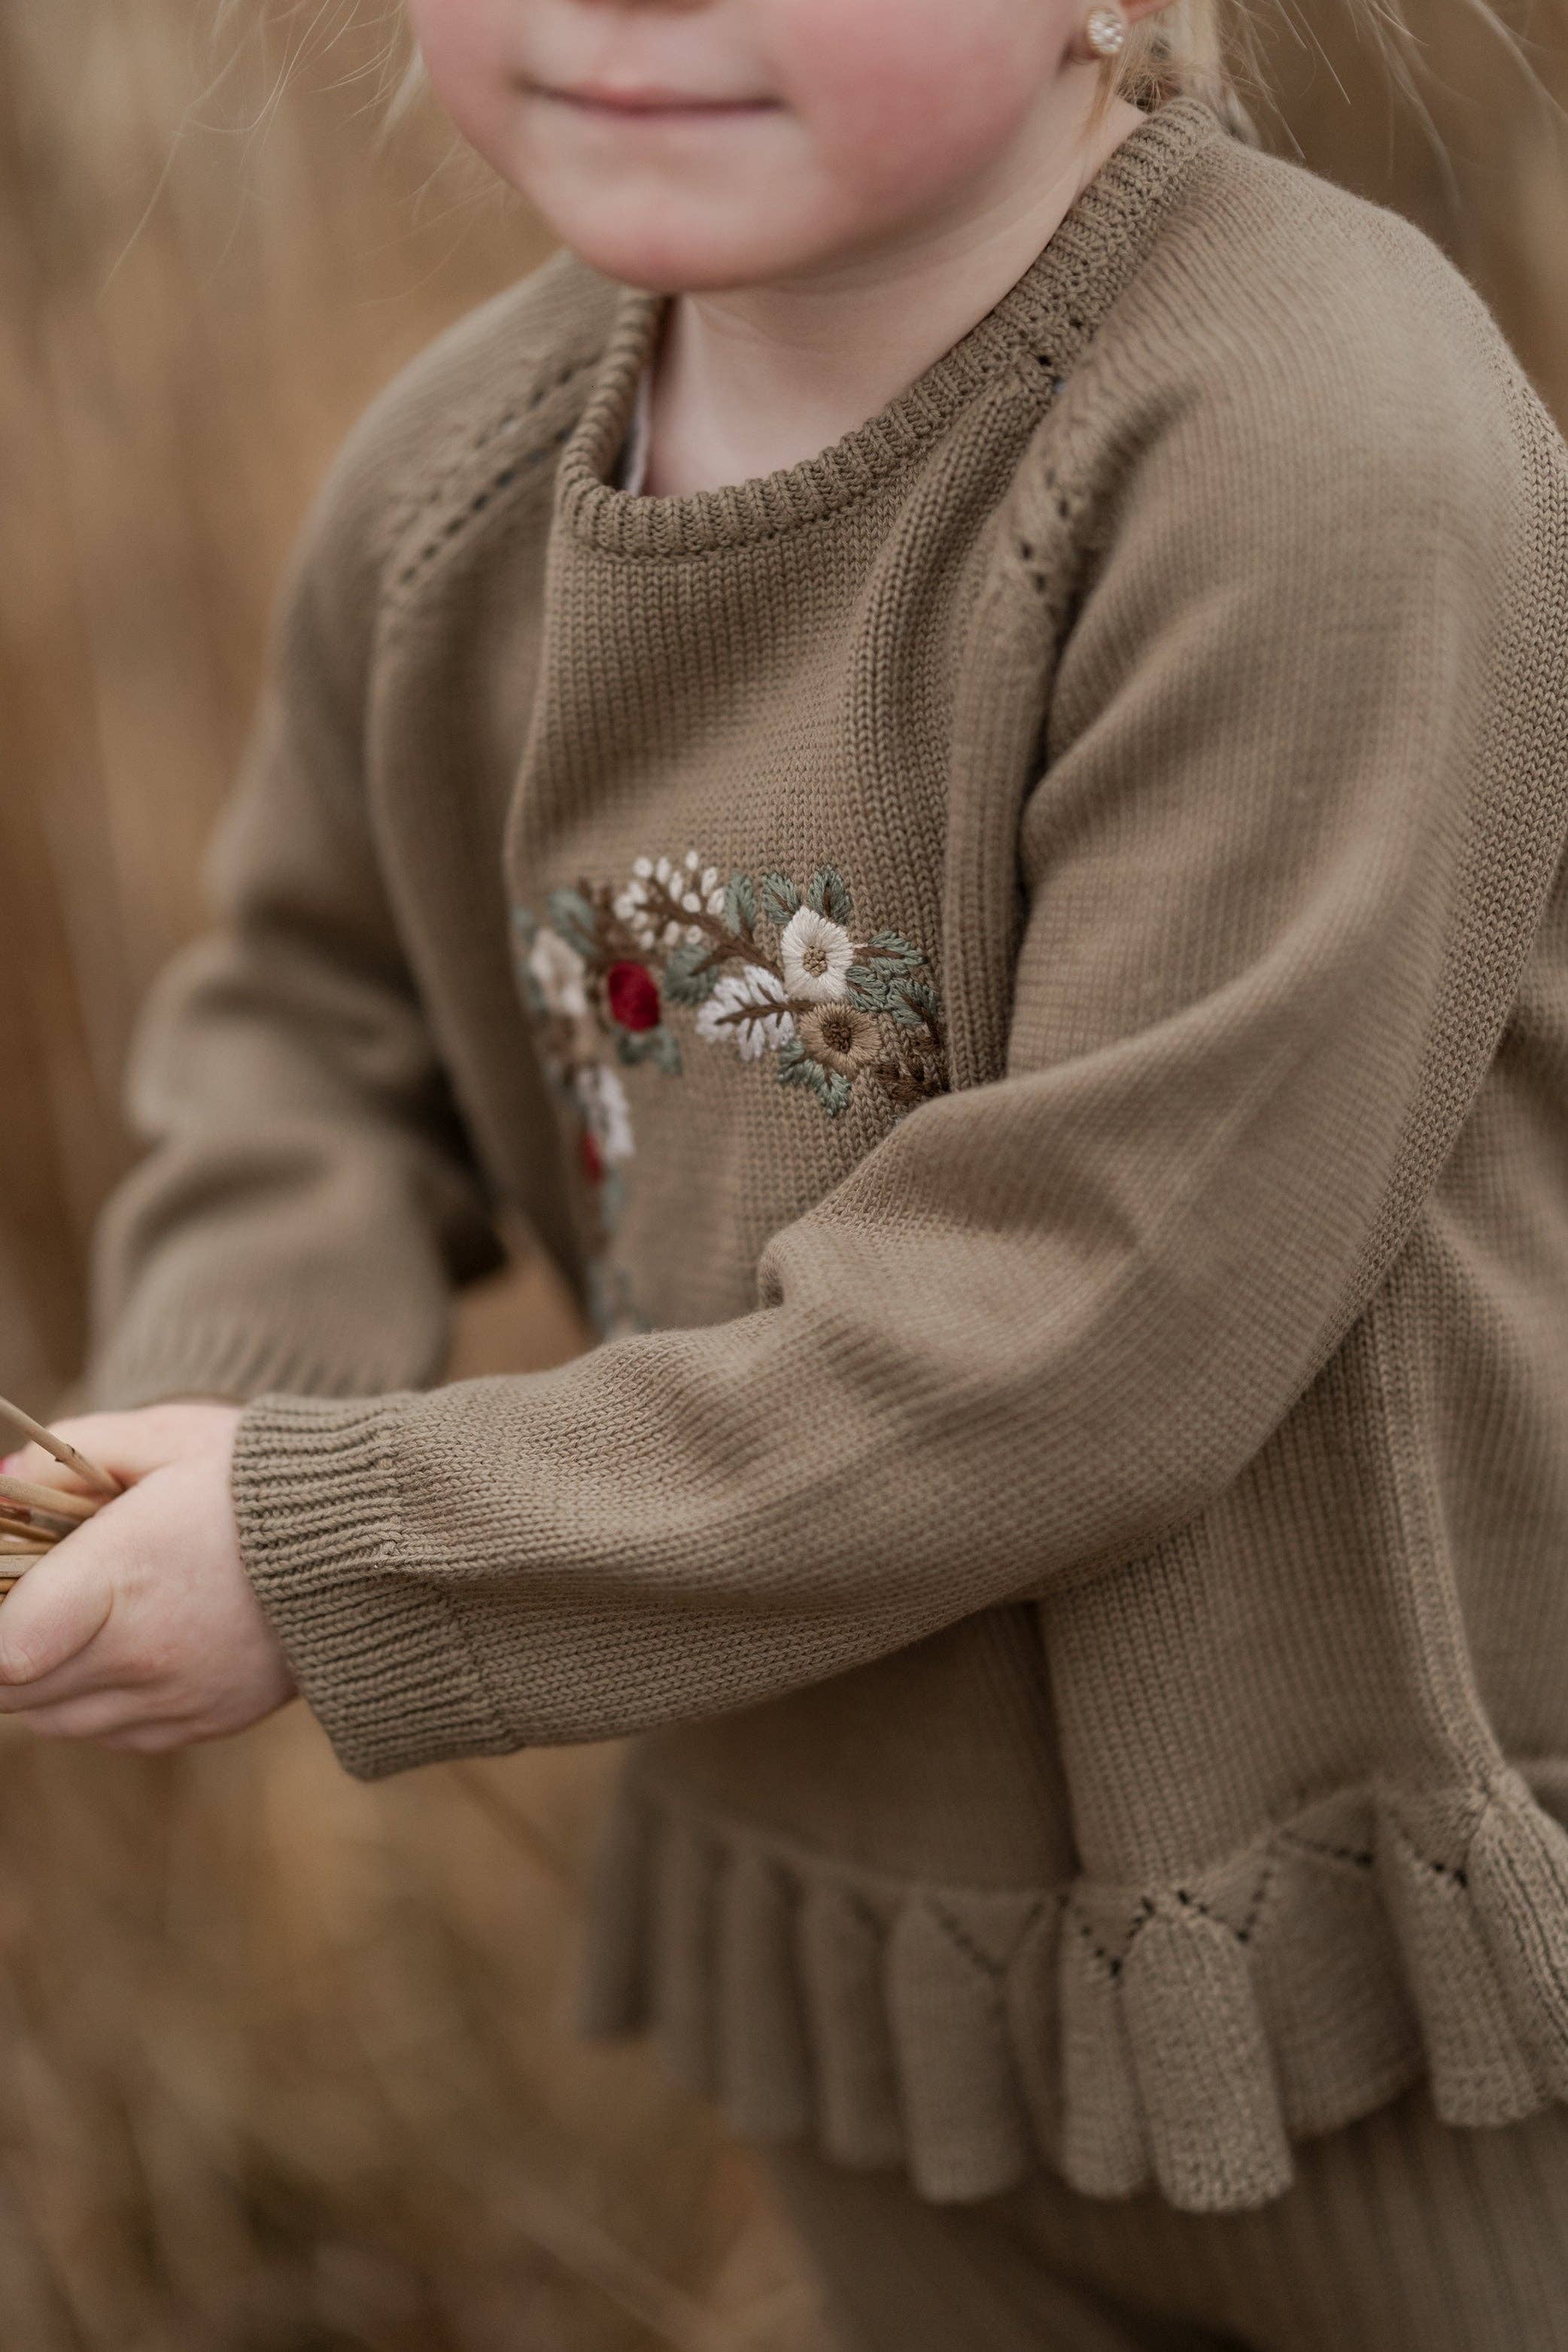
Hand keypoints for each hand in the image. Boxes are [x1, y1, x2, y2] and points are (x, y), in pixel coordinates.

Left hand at [0, 1403, 295, 1751]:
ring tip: (79, 1621)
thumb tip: (3, 1479)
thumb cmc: (262, 1477)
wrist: (372, 1541)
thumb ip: (76, 1450)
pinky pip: (114, 1734)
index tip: (2, 1590)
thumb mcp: (172, 1436)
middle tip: (33, 1597)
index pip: (2, 1651)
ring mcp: (175, 1697)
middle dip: (7, 1647)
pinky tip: (125, 1650)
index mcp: (121, 1575)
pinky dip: (98, 1703)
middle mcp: (142, 1653)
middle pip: (15, 1691)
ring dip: (45, 1679)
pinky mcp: (207, 1722)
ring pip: (57, 1719)